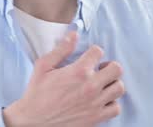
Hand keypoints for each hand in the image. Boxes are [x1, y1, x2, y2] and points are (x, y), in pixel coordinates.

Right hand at [3, 31, 124, 126]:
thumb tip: (74, 34)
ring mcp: (95, 103)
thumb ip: (61, 50)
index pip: (98, 52)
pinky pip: (116, 108)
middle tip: (99, 69)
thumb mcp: (43, 66)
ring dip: (112, 83)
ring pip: (119, 87)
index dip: (93, 52)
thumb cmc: (36, 94)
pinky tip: (101, 100)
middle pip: (116, 68)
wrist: (33, 121)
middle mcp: (91, 86)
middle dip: (108, 65)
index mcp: (78, 71)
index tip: (88, 57)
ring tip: (101, 84)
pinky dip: (111, 103)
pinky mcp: (96, 117)